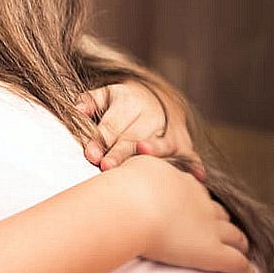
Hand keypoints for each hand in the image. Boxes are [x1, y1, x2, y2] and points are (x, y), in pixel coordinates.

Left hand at [76, 81, 204, 178]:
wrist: (159, 98)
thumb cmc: (122, 104)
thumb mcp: (105, 95)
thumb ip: (90, 102)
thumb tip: (77, 109)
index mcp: (129, 103)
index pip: (112, 124)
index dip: (101, 139)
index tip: (91, 154)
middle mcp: (152, 116)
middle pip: (133, 138)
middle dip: (120, 153)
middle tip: (107, 166)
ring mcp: (171, 131)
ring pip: (162, 146)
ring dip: (155, 153)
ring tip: (145, 157)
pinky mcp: (185, 145)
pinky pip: (191, 156)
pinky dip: (194, 166)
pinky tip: (196, 178)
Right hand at [113, 156, 257, 272]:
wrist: (132, 206)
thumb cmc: (126, 187)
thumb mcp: (134, 167)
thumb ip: (142, 169)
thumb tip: (142, 168)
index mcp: (183, 183)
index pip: (197, 194)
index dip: (200, 203)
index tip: (199, 209)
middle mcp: (201, 203)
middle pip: (221, 214)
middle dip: (226, 222)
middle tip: (227, 231)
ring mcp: (210, 228)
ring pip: (236, 237)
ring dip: (241, 245)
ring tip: (244, 253)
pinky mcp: (213, 252)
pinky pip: (237, 264)